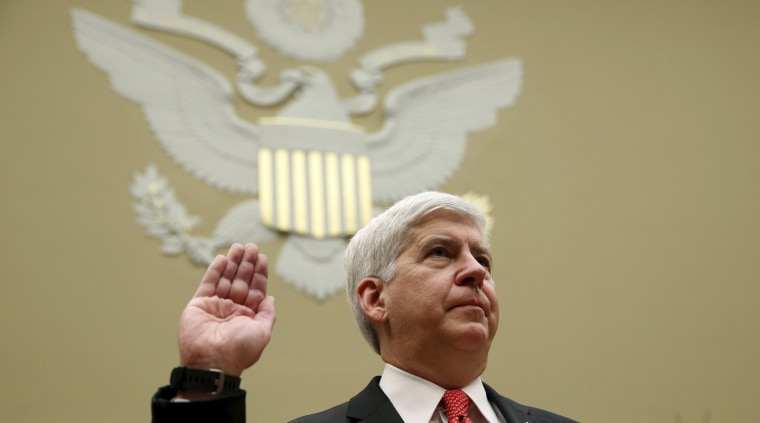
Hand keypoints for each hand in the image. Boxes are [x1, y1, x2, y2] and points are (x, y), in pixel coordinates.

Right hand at [177, 243, 275, 376]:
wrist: (211, 362)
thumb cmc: (239, 350)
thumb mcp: (262, 333)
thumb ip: (267, 315)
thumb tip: (270, 299)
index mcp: (248, 316)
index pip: (255, 289)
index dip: (259, 273)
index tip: (262, 257)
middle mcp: (232, 309)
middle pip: (241, 280)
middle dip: (246, 263)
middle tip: (251, 246)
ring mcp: (215, 306)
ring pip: (226, 279)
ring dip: (232, 262)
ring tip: (239, 247)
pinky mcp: (199, 304)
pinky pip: (208, 284)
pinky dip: (215, 270)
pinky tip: (222, 258)